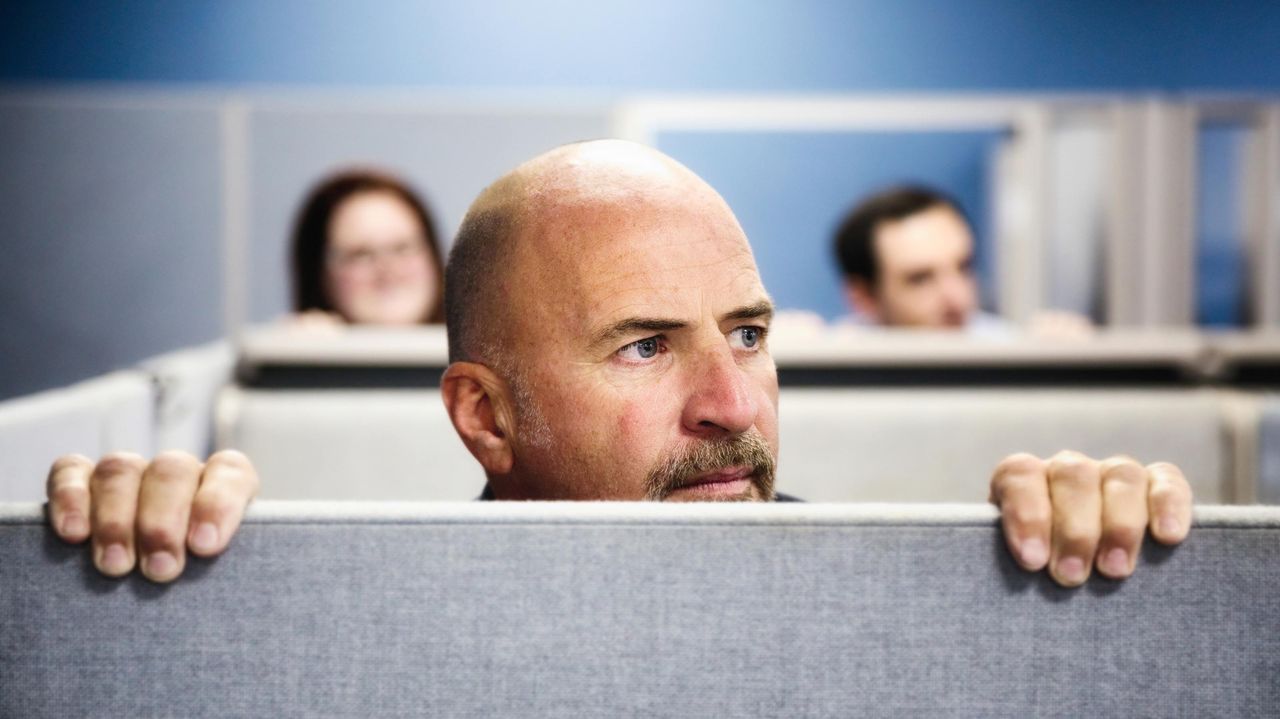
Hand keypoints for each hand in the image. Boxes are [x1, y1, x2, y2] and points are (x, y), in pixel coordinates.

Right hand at [46, 450, 258, 582]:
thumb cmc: (202, 591)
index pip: (229, 472)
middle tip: (161, 571)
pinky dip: (70, 498)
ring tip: (116, 566)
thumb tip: (218, 571)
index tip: (205, 547)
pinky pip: (70, 471)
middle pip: (170, 471)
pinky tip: (73, 534)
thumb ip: (230, 569)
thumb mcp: (224, 578)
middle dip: (162, 523)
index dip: (217, 503)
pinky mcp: (81, 479)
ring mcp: (130, 472)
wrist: (156, 601)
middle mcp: (177, 473)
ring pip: (120, 471)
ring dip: (116, 520)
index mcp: (224, 485)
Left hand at [990, 452, 1190, 586]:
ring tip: (1114, 571)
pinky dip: (1169, 505)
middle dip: (1074, 529)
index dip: (1026, 513)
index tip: (1031, 561)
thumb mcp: (1016, 566)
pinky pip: (1167, 481)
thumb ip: (1012, 559)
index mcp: (1024, 480)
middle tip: (1071, 576)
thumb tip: (1014, 576)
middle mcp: (1068, 470)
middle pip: (1073, 476)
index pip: (1021, 476)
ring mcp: (1113, 474)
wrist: (1073, 580)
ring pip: (1121, 475)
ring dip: (1120, 525)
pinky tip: (1168, 537)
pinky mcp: (1157, 485)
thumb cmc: (1038, 578)